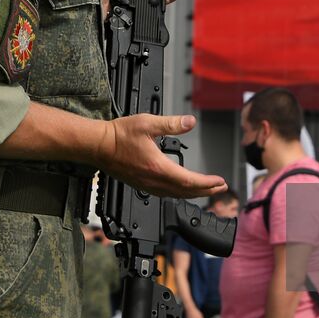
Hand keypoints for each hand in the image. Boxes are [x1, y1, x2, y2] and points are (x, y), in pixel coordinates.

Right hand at [92, 114, 226, 198]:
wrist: (98, 145)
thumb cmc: (119, 135)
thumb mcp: (147, 123)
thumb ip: (171, 124)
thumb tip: (190, 122)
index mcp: (158, 167)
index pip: (189, 181)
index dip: (207, 183)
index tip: (220, 181)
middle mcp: (153, 181)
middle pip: (185, 192)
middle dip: (205, 190)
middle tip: (220, 187)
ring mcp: (146, 185)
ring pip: (175, 195)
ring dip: (193, 193)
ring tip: (206, 189)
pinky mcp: (141, 185)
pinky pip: (165, 194)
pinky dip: (179, 193)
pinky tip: (182, 189)